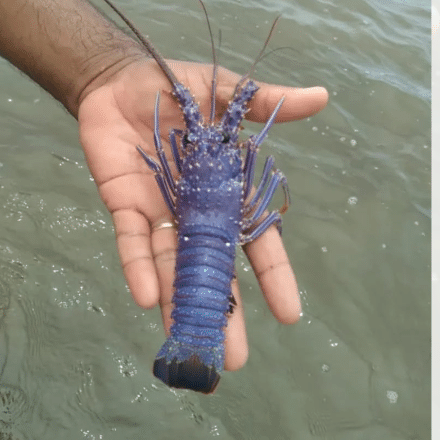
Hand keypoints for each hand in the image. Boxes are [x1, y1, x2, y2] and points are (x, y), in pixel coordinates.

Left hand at [78, 56, 328, 370]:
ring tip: (190, 346)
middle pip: (215, 271)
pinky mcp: (125, 206)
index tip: (290, 316)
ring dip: (182, 306)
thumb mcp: (225, 93)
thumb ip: (266, 103)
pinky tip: (148, 300)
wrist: (118, 79)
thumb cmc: (175, 88)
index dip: (273, 276)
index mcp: (228, 191)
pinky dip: (139, 268)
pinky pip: (132, 244)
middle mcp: (197, 212)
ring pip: (174, 269)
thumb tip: (321, 95)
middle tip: (233, 360)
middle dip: (224, 313)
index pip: (257, 241)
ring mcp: (162, 214)